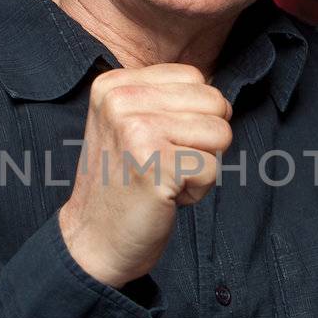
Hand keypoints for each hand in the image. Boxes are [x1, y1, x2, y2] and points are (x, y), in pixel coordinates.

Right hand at [58, 64, 233, 286]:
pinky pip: (212, 169)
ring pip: (220, 134)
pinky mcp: (154, 164)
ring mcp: (136, 130)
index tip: (157, 144)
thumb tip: (223, 100)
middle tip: (164, 165)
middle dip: (203, 141)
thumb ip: (168, 101)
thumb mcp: (132, 125)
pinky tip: (164, 197)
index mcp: (114, 85)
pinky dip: (197, 191)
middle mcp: (120, 101)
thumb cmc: (124, 184)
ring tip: (164, 179)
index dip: (193, 116)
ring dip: (201, 167)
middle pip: (214, 102)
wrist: (94, 240)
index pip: (194, 78)